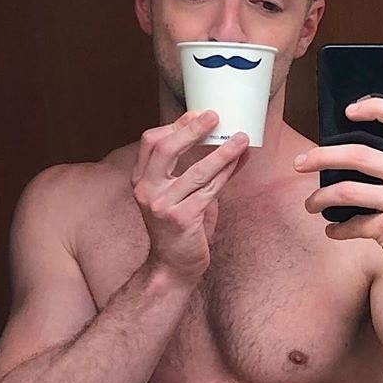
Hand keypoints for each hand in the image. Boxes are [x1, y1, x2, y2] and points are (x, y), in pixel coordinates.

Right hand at [131, 110, 248, 280]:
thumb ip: (195, 171)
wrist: (172, 267)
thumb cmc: (179, 229)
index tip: (198, 114)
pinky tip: (238, 162)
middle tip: (215, 116)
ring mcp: (162, 206)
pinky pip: (209, 190)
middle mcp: (146, 191)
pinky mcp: (182, 219)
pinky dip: (226, 173)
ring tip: (241, 138)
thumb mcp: (179, 195)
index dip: (175, 125)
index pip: (152, 142)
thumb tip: (229, 144)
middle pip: (166, 149)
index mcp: (141, 180)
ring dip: (222, 152)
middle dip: (192, 129)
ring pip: (196, 171)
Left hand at [294, 98, 382, 290]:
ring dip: (320, 198)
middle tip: (301, 163)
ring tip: (311, 204)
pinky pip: (353, 225)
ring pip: (347, 190)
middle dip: (321, 156)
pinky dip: (337, 229)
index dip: (376, 106)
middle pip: (358, 153)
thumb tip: (355, 157)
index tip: (350, 111)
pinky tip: (333, 231)